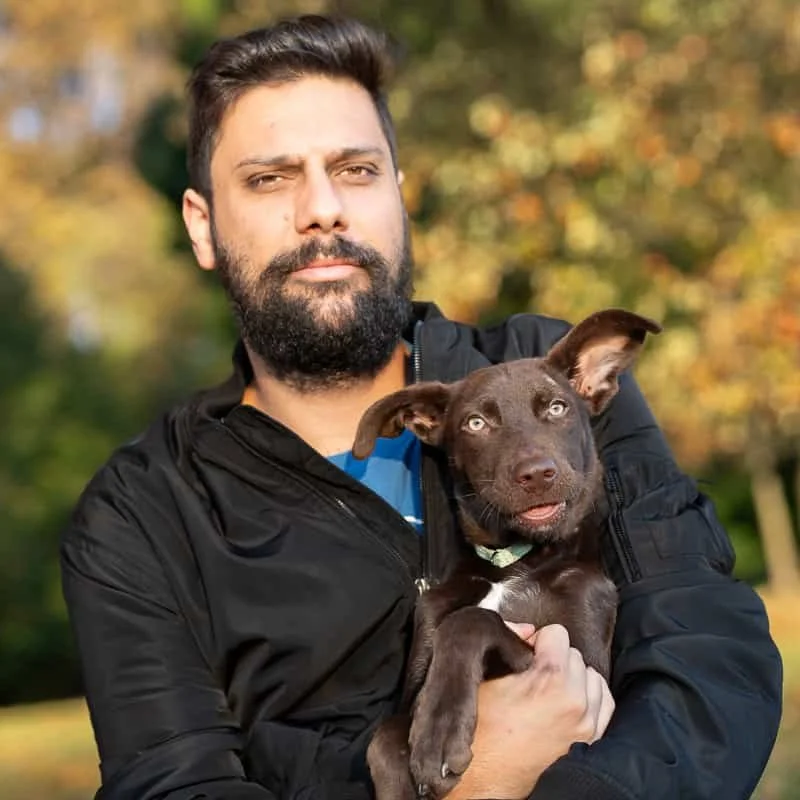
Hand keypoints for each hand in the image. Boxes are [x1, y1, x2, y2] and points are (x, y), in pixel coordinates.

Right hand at [445, 624, 613, 799]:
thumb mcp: (485, 677)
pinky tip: (569, 701)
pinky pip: (604, 702)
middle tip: (533, 674)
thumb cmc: (481, 730)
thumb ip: (508, 642)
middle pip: (574, 654)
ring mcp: (587, 723)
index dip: (537, 641)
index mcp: (550, 679)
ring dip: (573, 677)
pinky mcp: (591, 741)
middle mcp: (575, 700)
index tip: (526, 654)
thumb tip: (527, 629)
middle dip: (554, 659)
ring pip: (591, 676)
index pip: (558, 633)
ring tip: (550, 690)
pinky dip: (590, 696)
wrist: (485, 777)